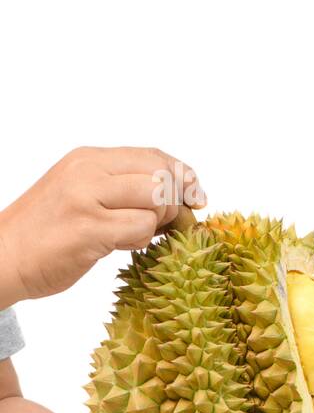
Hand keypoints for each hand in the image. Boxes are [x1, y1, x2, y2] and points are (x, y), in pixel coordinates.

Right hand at [0, 146, 205, 307]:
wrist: (2, 256)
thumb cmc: (49, 232)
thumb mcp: (84, 194)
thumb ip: (124, 187)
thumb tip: (181, 196)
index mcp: (89, 158)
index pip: (155, 156)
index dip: (184, 176)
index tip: (196, 197)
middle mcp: (88, 171)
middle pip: (163, 175)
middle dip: (175, 203)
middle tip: (165, 224)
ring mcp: (87, 198)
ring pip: (158, 199)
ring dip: (156, 223)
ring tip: (130, 234)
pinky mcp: (88, 228)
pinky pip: (141, 227)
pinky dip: (141, 240)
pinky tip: (119, 246)